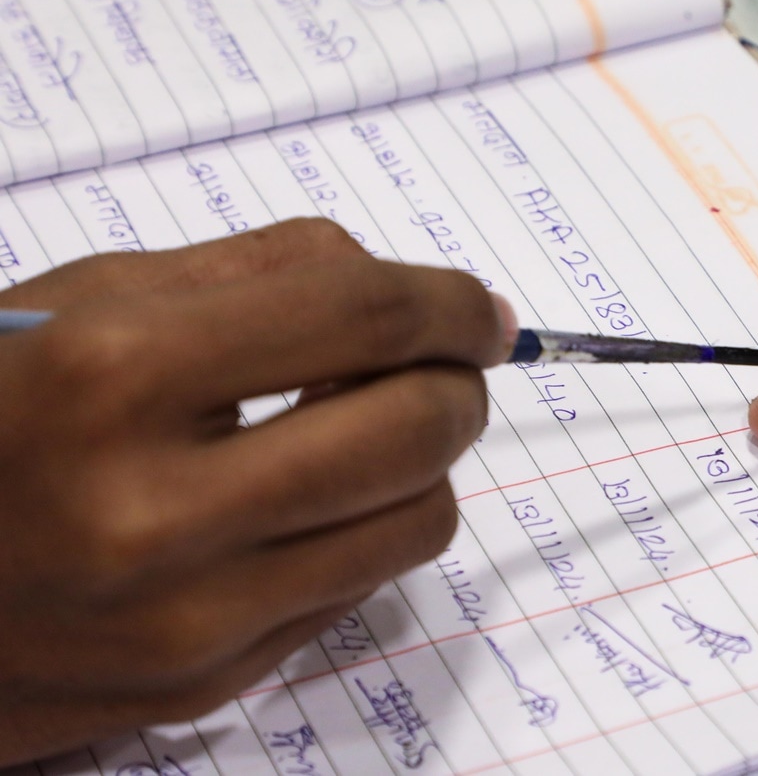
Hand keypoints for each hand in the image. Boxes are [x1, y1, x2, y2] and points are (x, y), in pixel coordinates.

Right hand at [0, 219, 512, 762]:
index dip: (448, 304)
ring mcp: (182, 620)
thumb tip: (413, 290)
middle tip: (440, 364)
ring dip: (419, 463)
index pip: (361, 320)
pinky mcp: (203, 686)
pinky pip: (355, 590)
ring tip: (359, 429)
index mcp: (106, 378)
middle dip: (455, 383)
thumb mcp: (75, 303)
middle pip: (416, 430)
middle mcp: (150, 513)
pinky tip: (296, 504)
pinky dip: (358, 530)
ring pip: (417, 523)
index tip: (478, 310)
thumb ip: (255, 275)